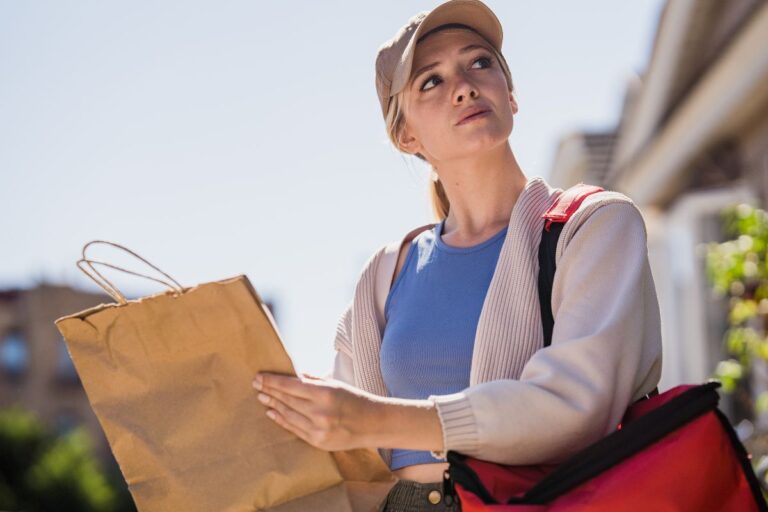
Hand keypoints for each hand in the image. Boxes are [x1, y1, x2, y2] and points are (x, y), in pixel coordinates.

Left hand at [252, 372, 380, 451]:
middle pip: (287, 400)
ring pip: (288, 414)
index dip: (273, 381)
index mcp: (325, 394)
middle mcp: (319, 412)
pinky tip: (271, 412)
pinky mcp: (317, 441)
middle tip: (256, 384)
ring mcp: (317, 429)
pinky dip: (281, 419)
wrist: (373, 425)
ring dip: (273, 404)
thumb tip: (294, 375)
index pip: (291, 386)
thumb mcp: (336, 384)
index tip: (259, 376)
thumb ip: (313, 380)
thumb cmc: (355, 400)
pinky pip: (294, 428)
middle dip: (270, 390)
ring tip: (261, 397)